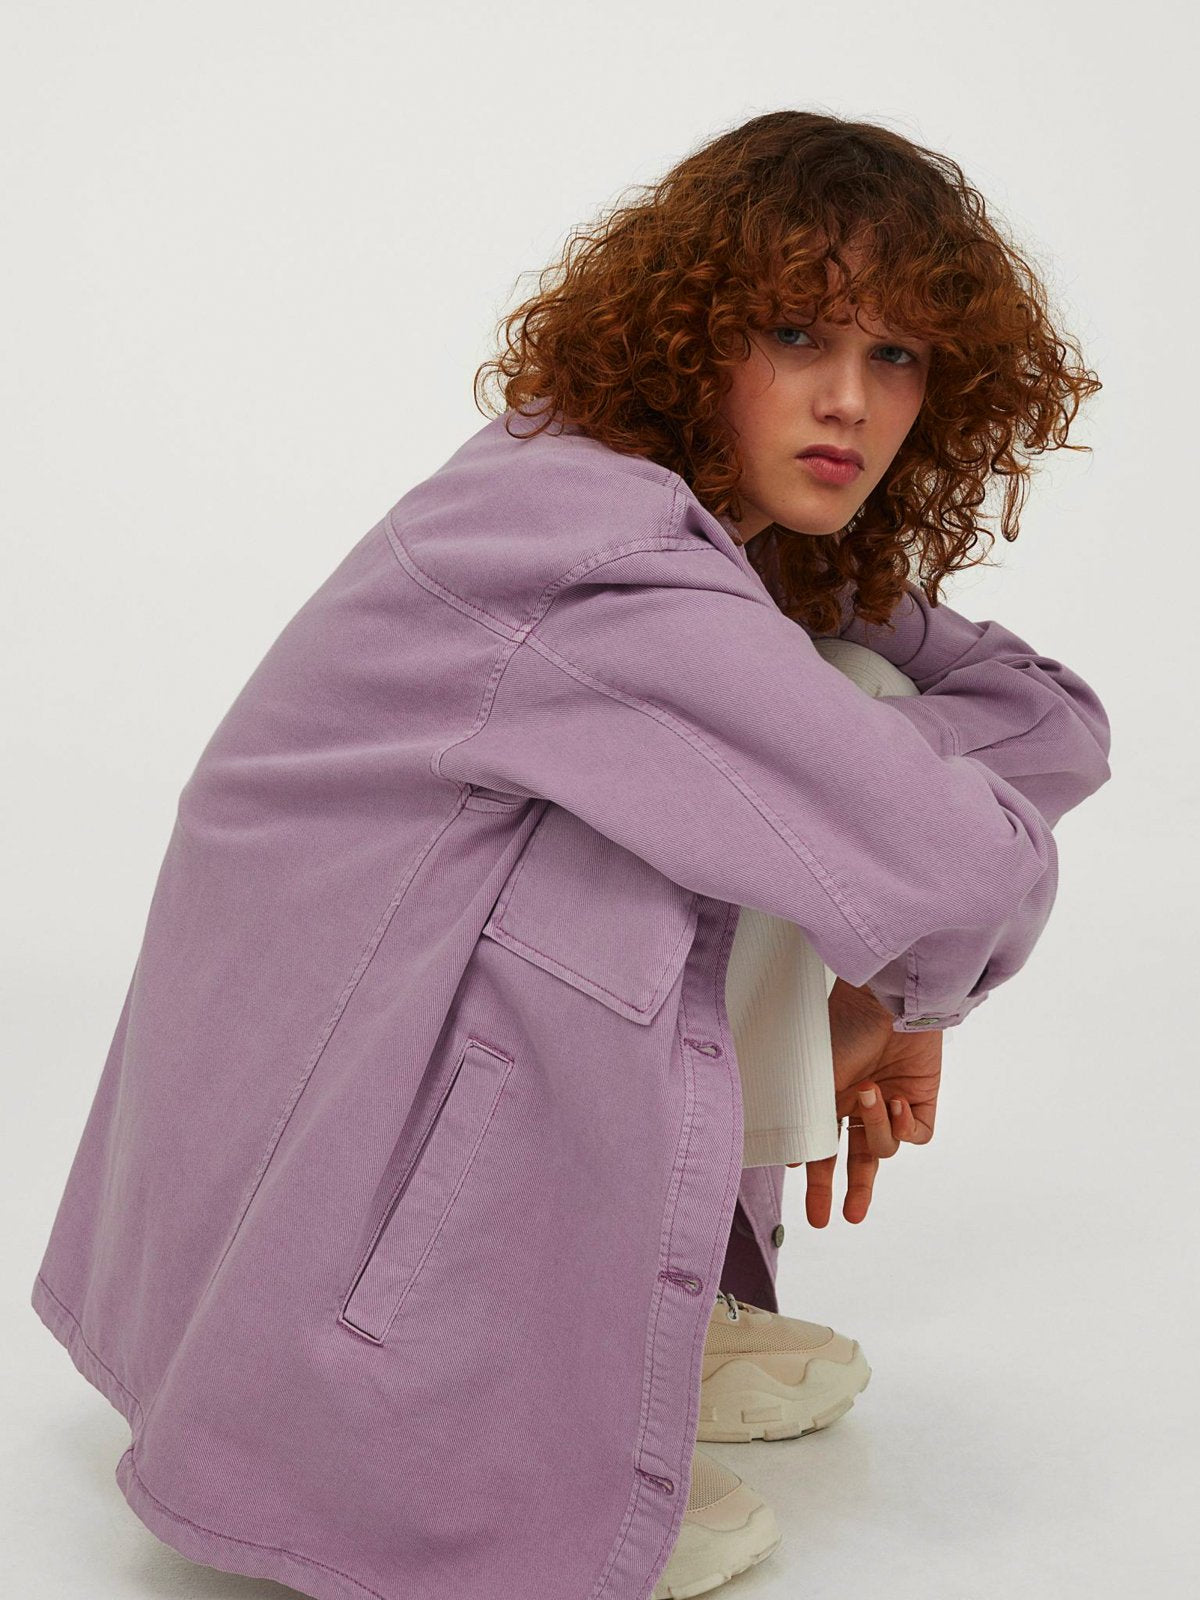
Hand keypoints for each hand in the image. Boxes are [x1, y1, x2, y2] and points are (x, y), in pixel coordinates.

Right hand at [786, 978, 941, 1226]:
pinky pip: (915, 1135)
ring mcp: (891, 1104)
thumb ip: (804, 1118)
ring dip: (876, 1130)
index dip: (817, 1182)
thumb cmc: (840, 1030)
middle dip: (848, 1192)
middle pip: (856, 1161)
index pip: (822, 1150)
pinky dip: (905, 1127)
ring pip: (885, 1149)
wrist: (885, 1002)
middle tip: (837, 1220)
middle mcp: (859, 1107)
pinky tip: (897, 1102)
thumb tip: (789, 1158)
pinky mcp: (922, 1101)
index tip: (814, 1210)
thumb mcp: (810, 1078)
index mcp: (828, 1101)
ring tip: (871, 1096)